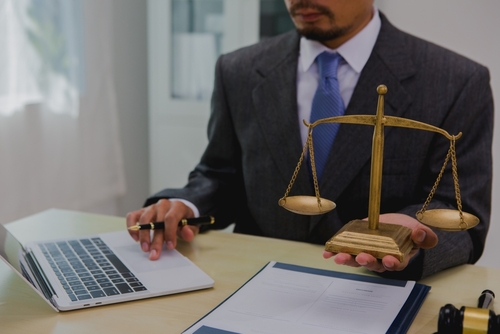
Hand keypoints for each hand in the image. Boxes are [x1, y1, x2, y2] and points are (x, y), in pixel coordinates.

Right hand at [126, 199, 197, 259]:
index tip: (170, 247)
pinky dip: (132, 227)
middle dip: (156, 240)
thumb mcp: (192, 225)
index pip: (171, 218)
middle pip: (157, 221)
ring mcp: (151, 207)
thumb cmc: (184, 219)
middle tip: (154, 254)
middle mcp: (163, 205)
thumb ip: (190, 230)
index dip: (170, 233)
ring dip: (144, 236)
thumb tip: (187, 233)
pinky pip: (132, 216)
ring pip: (144, 219)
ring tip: (145, 249)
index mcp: (177, 206)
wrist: (177, 210)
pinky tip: (136, 238)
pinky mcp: (142, 211)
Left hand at [323, 213, 437, 272]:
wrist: (394, 223)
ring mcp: (366, 255)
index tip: (389, 259)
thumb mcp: (418, 229)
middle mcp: (380, 260)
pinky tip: (327, 253)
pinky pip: (344, 252)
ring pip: (357, 261)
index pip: (396, 264)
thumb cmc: (407, 229)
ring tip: (340, 257)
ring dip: (348, 260)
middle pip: (374, 265)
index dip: (392, 263)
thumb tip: (420, 234)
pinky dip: (335, 253)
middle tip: (363, 257)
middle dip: (367, 261)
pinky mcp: (355, 248)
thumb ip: (424, 235)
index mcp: (398, 258)